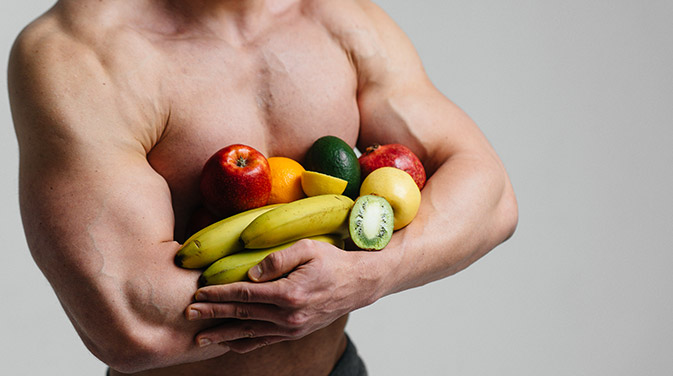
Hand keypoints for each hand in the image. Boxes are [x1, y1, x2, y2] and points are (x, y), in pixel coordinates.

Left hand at [185, 239, 374, 352]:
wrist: (358, 284)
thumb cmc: (333, 261)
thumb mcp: (308, 248)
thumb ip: (277, 258)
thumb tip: (251, 273)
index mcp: (290, 294)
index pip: (245, 294)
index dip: (219, 293)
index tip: (199, 292)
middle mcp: (289, 316)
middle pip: (242, 315)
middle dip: (213, 314)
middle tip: (188, 314)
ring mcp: (292, 329)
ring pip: (250, 333)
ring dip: (223, 335)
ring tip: (200, 338)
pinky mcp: (295, 333)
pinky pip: (265, 341)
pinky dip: (244, 343)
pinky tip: (229, 343)